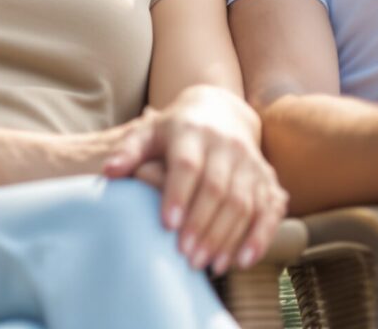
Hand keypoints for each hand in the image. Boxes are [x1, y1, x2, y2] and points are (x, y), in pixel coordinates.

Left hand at [99, 86, 287, 275]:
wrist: (221, 112)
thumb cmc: (173, 132)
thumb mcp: (148, 133)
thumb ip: (128, 152)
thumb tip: (109, 172)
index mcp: (192, 132)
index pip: (187, 164)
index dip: (178, 194)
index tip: (166, 225)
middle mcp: (226, 145)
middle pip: (216, 187)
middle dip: (202, 225)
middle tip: (186, 257)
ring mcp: (250, 162)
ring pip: (243, 202)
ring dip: (227, 237)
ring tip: (208, 266)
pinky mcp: (268, 179)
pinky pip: (269, 210)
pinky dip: (259, 237)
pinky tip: (242, 261)